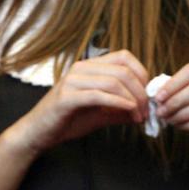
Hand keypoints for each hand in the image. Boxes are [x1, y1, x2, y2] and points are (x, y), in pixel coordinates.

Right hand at [19, 50, 148, 152]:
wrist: (39, 132)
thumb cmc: (67, 120)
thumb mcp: (101, 113)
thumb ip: (122, 109)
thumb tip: (145, 109)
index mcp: (89, 67)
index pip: (124, 57)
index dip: (142, 74)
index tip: (149, 95)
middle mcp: (80, 69)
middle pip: (123, 70)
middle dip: (141, 91)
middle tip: (146, 111)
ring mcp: (72, 81)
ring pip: (113, 81)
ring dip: (133, 100)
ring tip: (138, 116)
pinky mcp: (66, 97)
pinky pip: (98, 95)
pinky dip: (118, 103)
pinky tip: (127, 111)